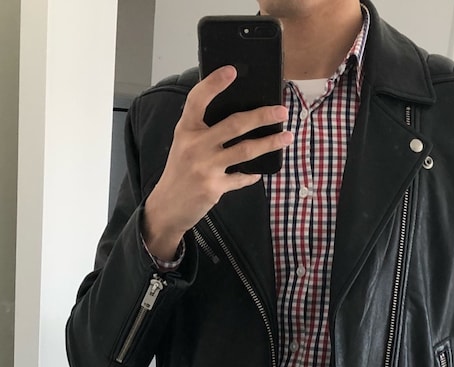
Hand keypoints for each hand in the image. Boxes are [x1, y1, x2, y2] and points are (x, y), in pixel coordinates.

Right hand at [142, 68, 290, 260]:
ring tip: (286, 136)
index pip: (198, 99)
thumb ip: (203, 129)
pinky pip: (241, 178)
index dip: (214, 83)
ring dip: (270, 143)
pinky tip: (259, 172)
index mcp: (186, 130)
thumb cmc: (179, 172)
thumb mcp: (183, 144)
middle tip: (281, 111)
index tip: (231, 71)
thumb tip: (237, 116)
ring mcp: (205, 167)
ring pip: (245, 150)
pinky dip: (252, 175)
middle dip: (262, 116)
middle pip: (234, 124)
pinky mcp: (214, 187)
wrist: (167, 207)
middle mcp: (195, 146)